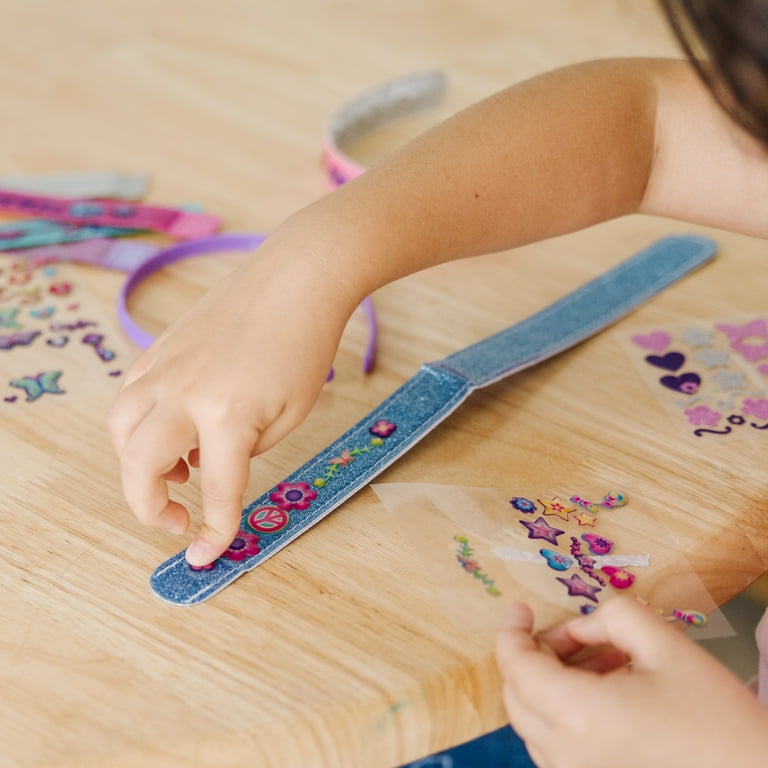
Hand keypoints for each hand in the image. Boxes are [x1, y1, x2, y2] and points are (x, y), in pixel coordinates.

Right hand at [108, 230, 359, 565]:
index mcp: (227, 415)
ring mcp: (165, 367)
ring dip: (136, 464)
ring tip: (177, 472)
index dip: (213, 532)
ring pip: (121, 429)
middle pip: (138, 465)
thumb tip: (205, 465)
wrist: (294, 280)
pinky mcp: (158, 349)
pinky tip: (171, 428)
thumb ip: (245, 450)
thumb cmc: (304, 346)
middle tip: (176, 520)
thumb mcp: (289, 414)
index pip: (217, 491)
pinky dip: (139, 424)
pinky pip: (131, 396)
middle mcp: (184, 393)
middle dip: (148, 507)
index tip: (203, 557)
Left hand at [495, 596, 767, 767]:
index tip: (520, 608)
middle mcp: (567, 754)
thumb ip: (613, 616)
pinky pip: (556, 747)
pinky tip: (608, 694)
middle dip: (534, 655)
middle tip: (572, 634)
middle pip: (517, 695)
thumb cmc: (716, 717)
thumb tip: (580, 626)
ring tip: (604, 661)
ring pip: (533, 723)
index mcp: (578, 716)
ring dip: (551, 683)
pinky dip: (564, 713)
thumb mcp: (666, 645)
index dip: (511, 631)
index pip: (516, 667)